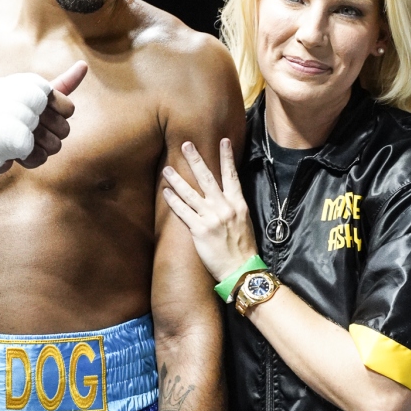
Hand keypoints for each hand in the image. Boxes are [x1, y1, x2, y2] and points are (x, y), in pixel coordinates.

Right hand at [0, 61, 87, 203]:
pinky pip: (38, 157)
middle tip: (27, 136)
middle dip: (51, 138)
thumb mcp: (30, 101)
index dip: (58, 119)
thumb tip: (84, 65)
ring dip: (40, 151)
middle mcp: (21, 96)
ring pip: (55, 145)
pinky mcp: (11, 139)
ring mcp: (14, 116)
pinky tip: (12, 155)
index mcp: (28, 85)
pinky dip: (28, 160)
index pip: (68, 107)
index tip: (37, 118)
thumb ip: (58, 88)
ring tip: (18, 144)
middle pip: (66, 129)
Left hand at [162, 139, 257, 281]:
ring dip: (177, 179)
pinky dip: (173, 201)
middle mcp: (224, 207)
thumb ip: (233, 207)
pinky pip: (183, 212)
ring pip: (190, 193)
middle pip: (207, 178)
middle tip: (186, 144)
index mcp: (238, 204)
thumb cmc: (243, 248)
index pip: (231, 175)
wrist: (241, 269)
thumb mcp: (244, 222)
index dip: (227, 157)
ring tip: (167, 169)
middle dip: (196, 160)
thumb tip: (223, 196)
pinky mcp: (199, 230)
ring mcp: (211, 218)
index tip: (223, 141)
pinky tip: (166, 192)